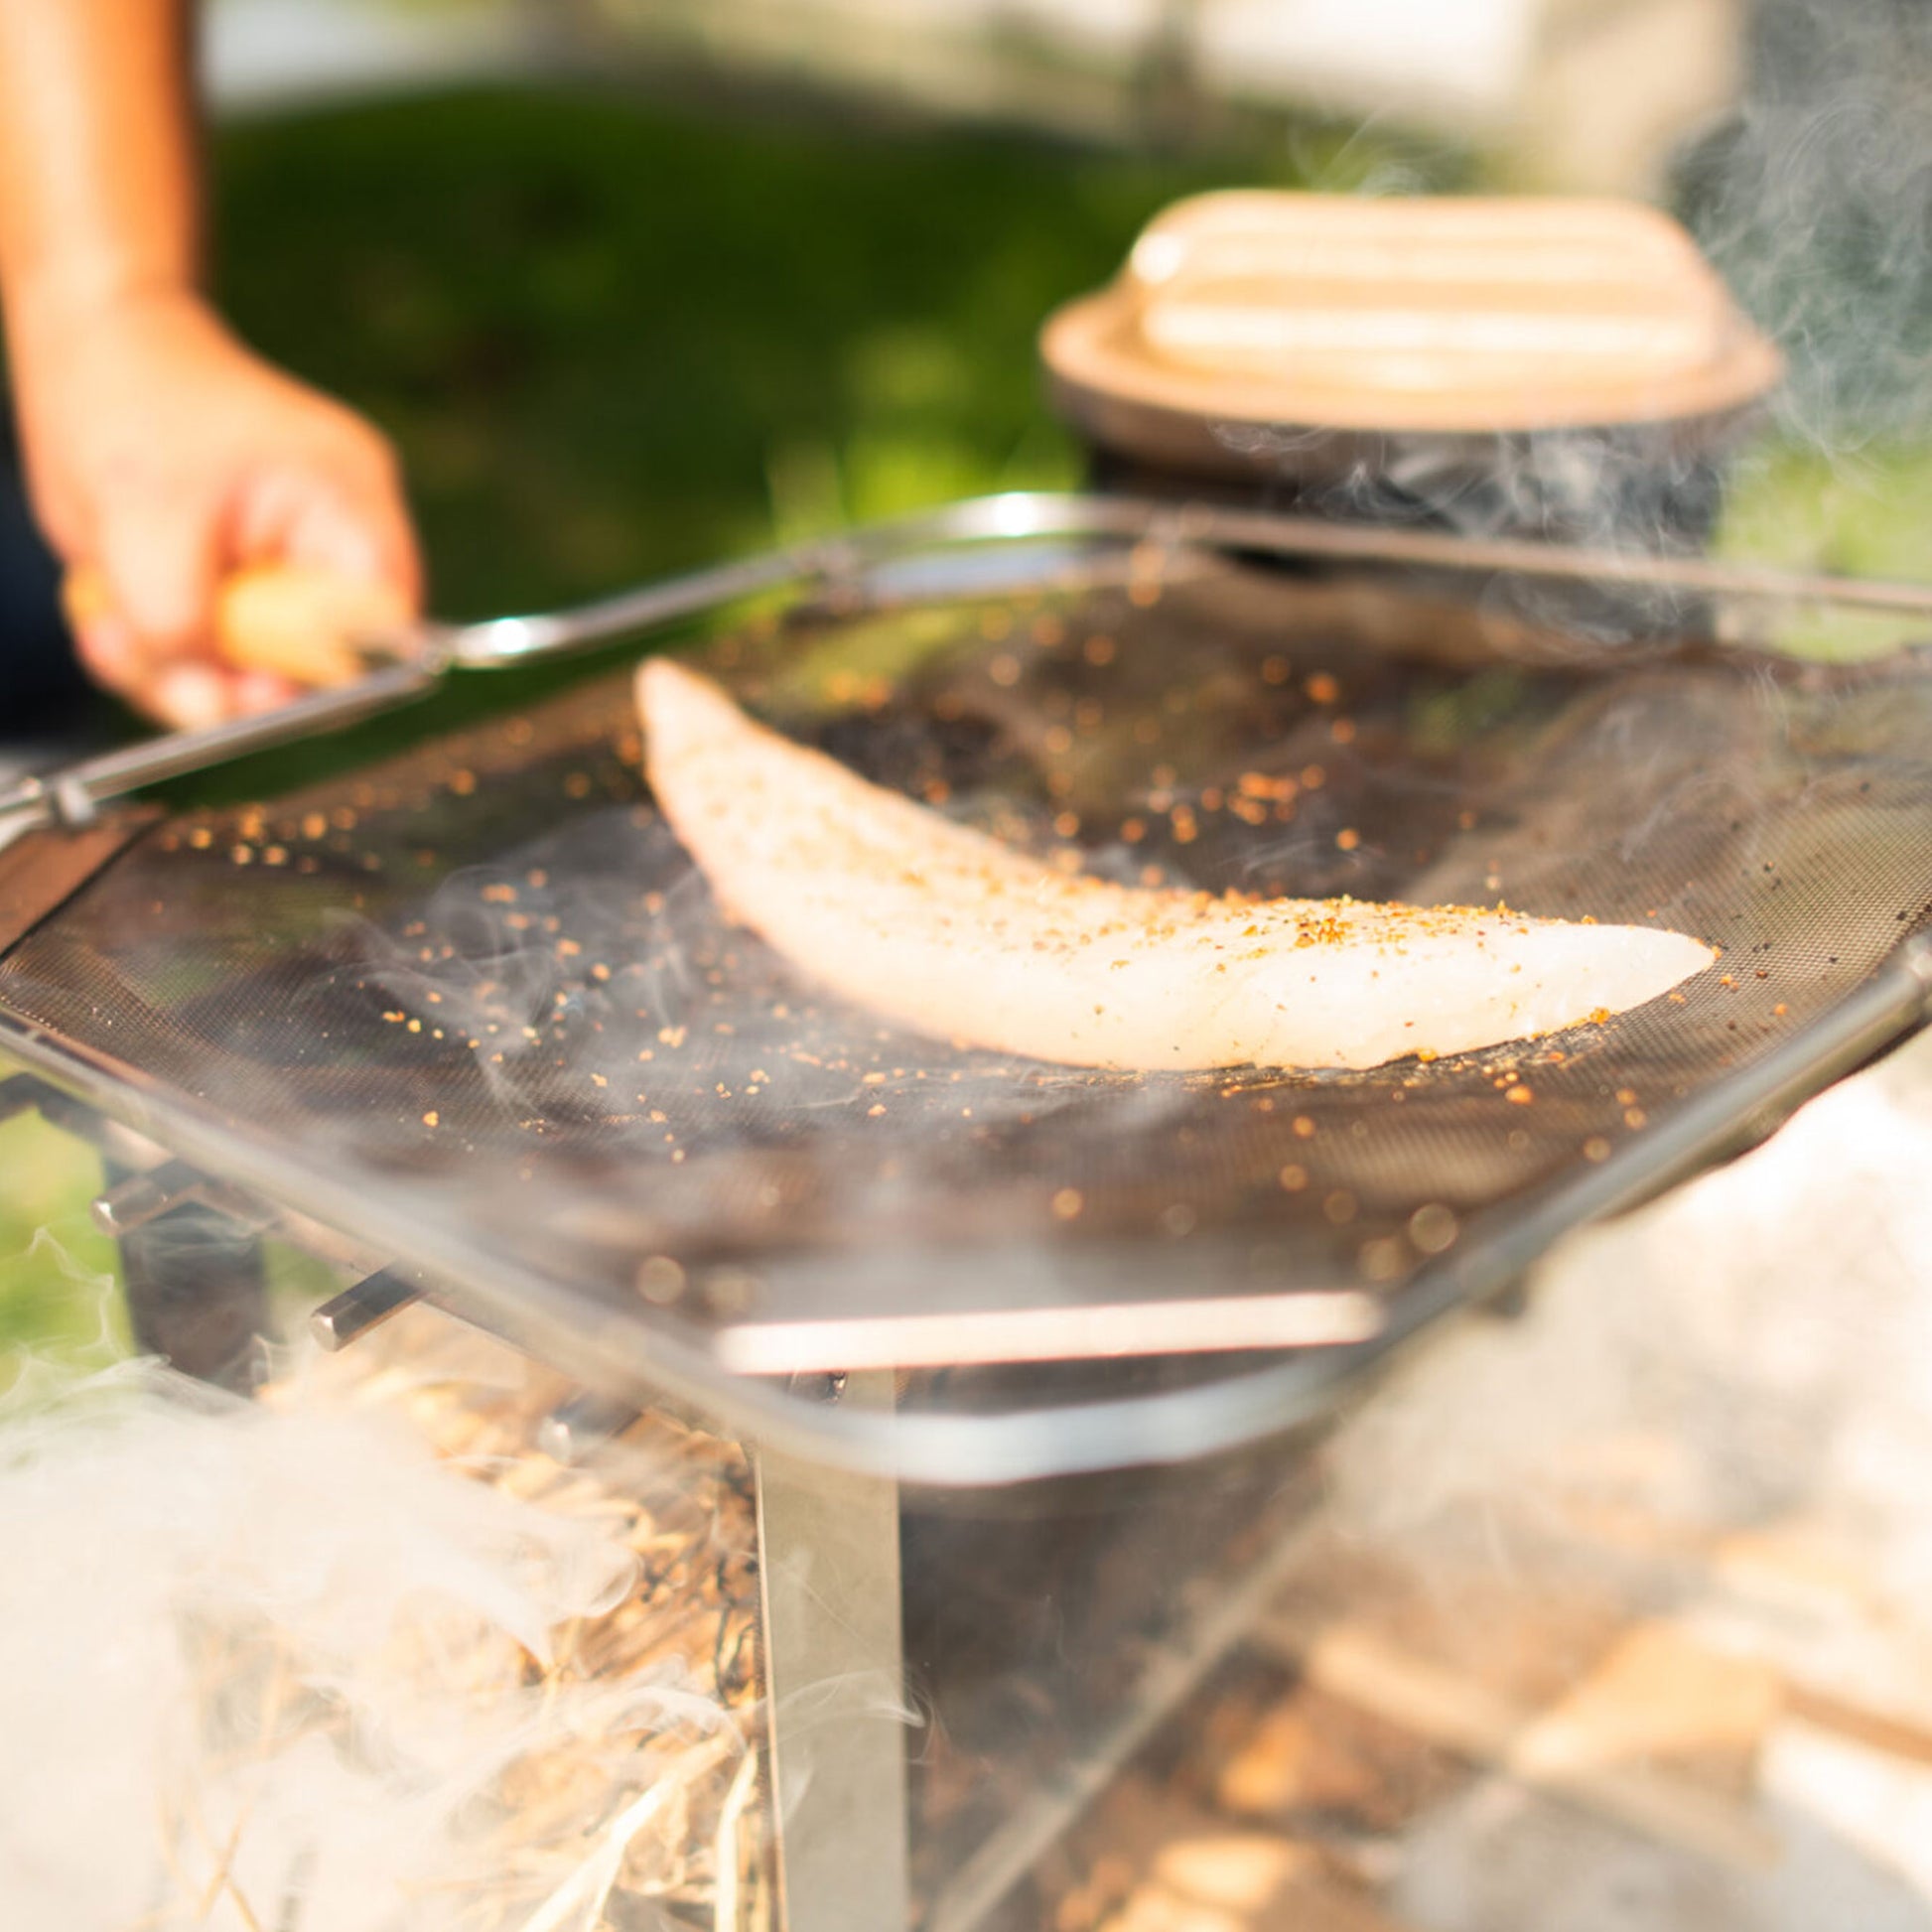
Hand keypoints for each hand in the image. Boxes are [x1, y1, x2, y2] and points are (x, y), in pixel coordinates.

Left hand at [9, 286, 420, 727]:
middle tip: (167, 675)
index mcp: (347, 507)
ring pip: (253, 675)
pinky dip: (155, 654)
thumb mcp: (140, 520)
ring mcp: (280, 570)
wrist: (88, 342)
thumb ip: (179, 625)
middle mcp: (329, 546)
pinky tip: (110, 614)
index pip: (388, 623)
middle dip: (232, 683)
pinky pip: (210, 656)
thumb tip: (209, 708)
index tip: (255, 690)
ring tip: (112, 628)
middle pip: (320, 667)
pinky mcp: (234, 587)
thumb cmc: (127, 397)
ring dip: (174, 671)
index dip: (333, 673)